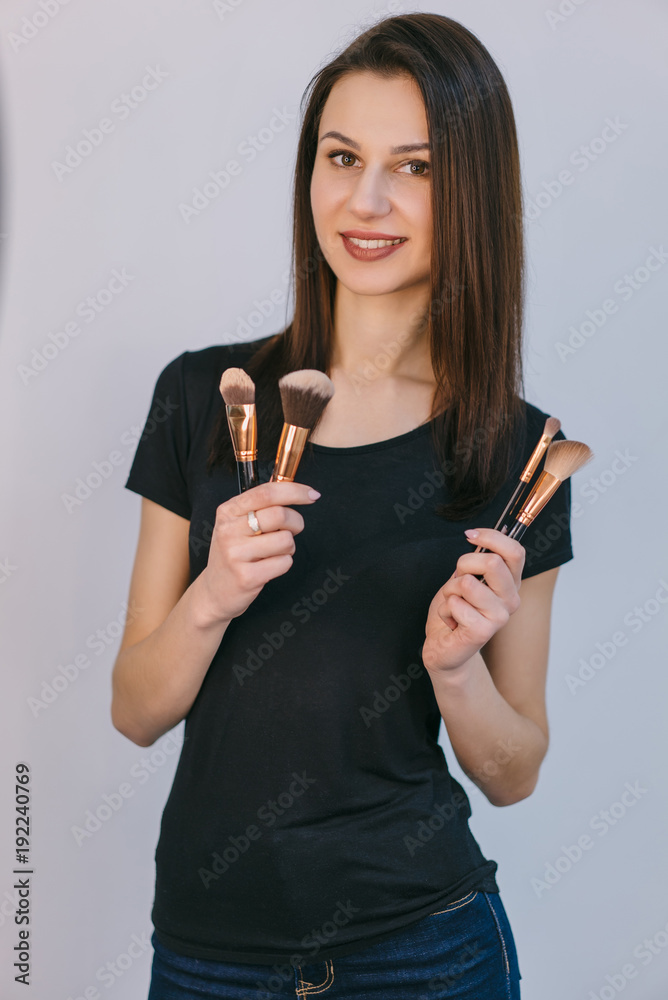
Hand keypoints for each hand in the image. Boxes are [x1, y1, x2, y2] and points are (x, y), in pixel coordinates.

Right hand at [197, 481, 319, 624]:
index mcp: (228, 511)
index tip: (312, 495)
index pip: (266, 493)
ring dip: (288, 547)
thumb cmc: (234, 553)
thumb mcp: (238, 525)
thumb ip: (261, 507)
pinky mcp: (246, 576)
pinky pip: (284, 562)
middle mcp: (228, 530)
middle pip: (280, 514)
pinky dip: (284, 564)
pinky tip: (268, 567)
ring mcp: (236, 554)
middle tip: (292, 530)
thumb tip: (297, 491)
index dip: (294, 491)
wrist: (214, 592)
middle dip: (296, 522)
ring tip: (273, 553)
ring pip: (286, 540)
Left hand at [422, 528, 524, 673]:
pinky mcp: (483, 632)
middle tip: (457, 580)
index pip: (515, 551)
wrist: (445, 648)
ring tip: (453, 604)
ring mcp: (500, 617)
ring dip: (450, 591)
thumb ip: (477, 561)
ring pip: (467, 583)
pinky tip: (451, 621)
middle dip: (464, 564)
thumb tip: (478, 534)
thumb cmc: (455, 611)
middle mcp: (511, 600)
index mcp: (511, 583)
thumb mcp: (465, 578)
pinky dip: (444, 609)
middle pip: (492, 563)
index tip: (470, 535)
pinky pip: (455, 603)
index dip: (492, 537)